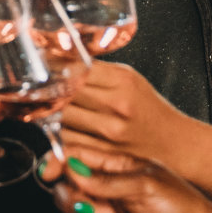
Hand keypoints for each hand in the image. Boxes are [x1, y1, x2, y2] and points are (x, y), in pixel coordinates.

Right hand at [48, 149, 211, 212]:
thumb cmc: (181, 205)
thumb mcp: (146, 183)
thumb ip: (107, 181)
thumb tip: (73, 171)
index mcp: (114, 170)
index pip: (75, 160)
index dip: (57, 163)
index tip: (49, 171)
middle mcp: (104, 195)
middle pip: (64, 191)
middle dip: (66, 198)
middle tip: (83, 206)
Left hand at [58, 60, 187, 165]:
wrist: (171, 140)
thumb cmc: (146, 106)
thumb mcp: (128, 78)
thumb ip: (97, 71)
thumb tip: (60, 61)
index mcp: (122, 80)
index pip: (76, 69)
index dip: (56, 69)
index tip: (45, 68)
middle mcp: (116, 104)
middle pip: (65, 94)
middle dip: (50, 91)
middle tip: (40, 88)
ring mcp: (110, 130)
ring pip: (62, 118)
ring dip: (52, 113)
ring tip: (50, 107)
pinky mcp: (104, 151)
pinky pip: (69, 140)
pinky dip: (60, 132)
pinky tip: (60, 126)